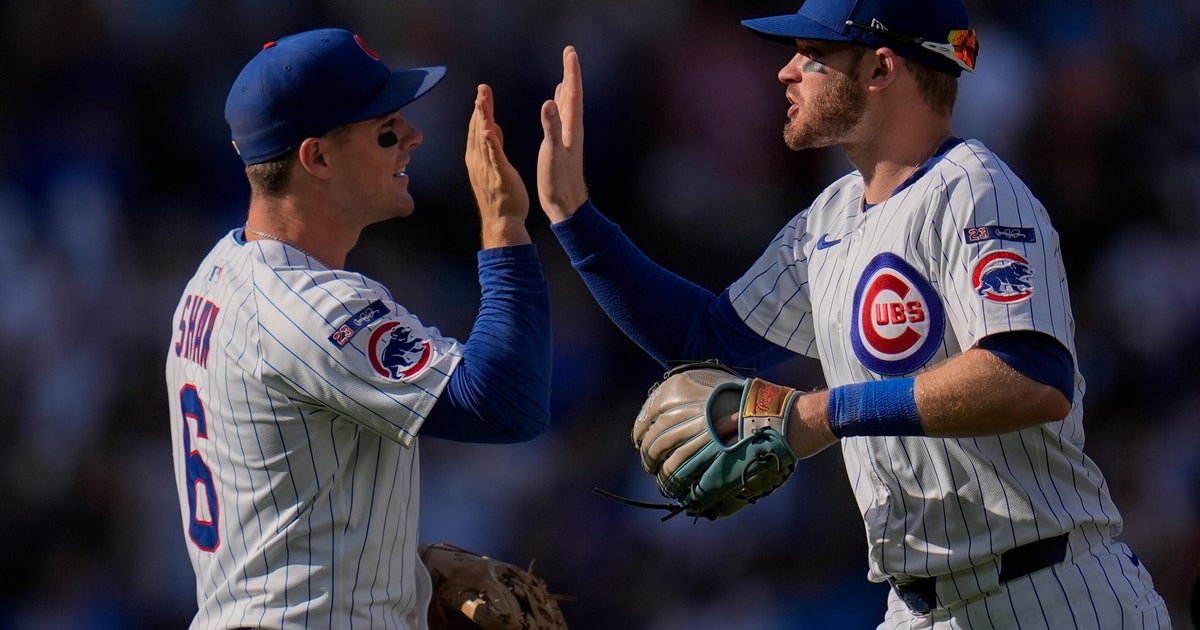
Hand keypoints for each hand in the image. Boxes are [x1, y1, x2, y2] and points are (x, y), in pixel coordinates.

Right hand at [466, 84, 530, 247]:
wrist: (502, 222)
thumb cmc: (500, 197)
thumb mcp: (495, 166)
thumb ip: (493, 146)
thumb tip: (491, 128)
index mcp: (477, 157)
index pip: (477, 128)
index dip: (479, 109)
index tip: (482, 92)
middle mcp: (478, 160)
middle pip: (477, 128)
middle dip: (479, 107)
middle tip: (482, 88)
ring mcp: (487, 168)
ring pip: (483, 138)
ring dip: (482, 118)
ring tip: (482, 100)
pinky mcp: (499, 175)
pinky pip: (494, 157)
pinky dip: (491, 143)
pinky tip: (489, 130)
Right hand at [537, 45, 587, 222]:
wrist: (566, 204)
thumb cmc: (558, 182)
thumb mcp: (553, 153)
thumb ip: (551, 128)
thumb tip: (548, 102)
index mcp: (571, 128)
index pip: (573, 94)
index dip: (571, 72)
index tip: (570, 52)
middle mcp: (572, 128)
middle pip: (573, 94)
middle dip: (571, 72)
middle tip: (569, 52)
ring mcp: (567, 135)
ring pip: (568, 104)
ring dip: (566, 86)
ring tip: (565, 71)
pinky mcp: (562, 143)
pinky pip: (562, 115)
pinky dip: (559, 102)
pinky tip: (555, 100)